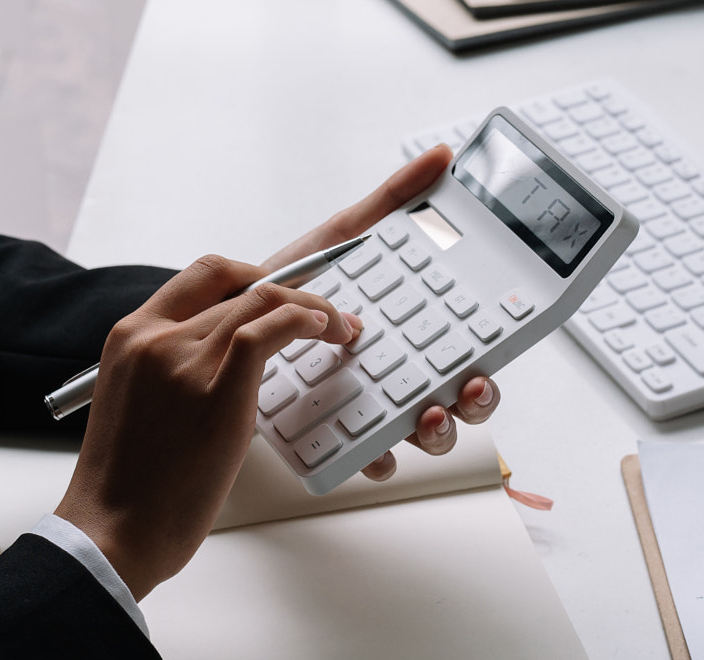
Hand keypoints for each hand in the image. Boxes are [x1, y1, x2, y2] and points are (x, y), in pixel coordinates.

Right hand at [55, 256, 358, 599]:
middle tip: (323, 313)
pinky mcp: (216, 392)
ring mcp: (183, 361)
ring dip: (312, 306)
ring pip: (261, 299)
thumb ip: (170, 372)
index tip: (282, 291)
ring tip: (339, 329)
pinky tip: (323, 332)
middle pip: (239, 284)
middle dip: (293, 290)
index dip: (253, 274)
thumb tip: (225, 365)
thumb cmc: (128, 485)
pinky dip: (305, 319)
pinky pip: (267, 330)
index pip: (203, 277)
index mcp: (130, 336)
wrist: (112, 530)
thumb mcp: (136, 404)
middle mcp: (154, 337)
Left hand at [263, 145, 502, 481]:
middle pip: (456, 398)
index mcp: (411, 332)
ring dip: (436, 433)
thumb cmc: (284, 289)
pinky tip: (369, 451)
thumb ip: (390, 205)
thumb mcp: (338, 243)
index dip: (487, 361)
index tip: (486, 362)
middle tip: (467, 390)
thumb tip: (439, 157)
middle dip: (474, 403)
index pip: (467, 351)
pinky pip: (361, 457)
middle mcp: (396, 376)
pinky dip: (372, 458)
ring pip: (419, 433)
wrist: (217, 330)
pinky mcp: (327, 437)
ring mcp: (364, 409)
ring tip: (425, 417)